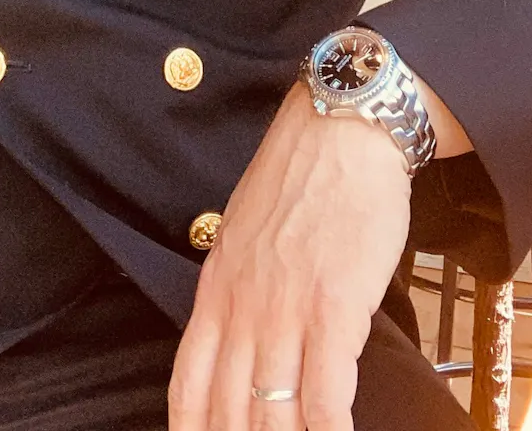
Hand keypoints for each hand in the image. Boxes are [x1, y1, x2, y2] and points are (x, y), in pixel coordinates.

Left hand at [168, 81, 411, 430]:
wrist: (342, 129)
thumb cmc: (302, 177)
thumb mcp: (244, 233)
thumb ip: (238, 290)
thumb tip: (241, 340)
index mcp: (216, 291)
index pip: (188, 388)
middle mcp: (243, 309)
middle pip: (227, 415)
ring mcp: (286, 312)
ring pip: (272, 419)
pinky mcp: (335, 311)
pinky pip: (324, 398)